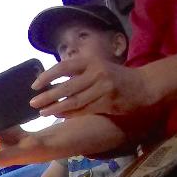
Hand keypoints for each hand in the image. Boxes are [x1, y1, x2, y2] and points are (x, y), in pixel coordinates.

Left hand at [30, 56, 155, 118]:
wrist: (143, 85)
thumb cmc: (116, 77)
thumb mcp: (98, 68)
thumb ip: (79, 73)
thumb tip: (52, 82)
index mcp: (92, 62)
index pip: (64, 67)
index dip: (48, 76)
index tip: (34, 85)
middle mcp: (97, 73)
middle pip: (67, 87)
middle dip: (47, 96)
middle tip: (33, 103)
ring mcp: (103, 88)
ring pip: (74, 101)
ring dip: (56, 108)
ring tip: (42, 112)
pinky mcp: (107, 103)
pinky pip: (84, 110)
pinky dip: (69, 114)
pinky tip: (58, 115)